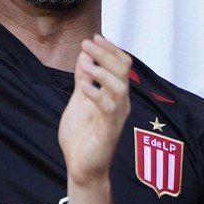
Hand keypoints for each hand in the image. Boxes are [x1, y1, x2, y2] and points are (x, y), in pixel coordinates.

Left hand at [59, 34, 131, 185]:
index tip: (95, 37)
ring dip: (103, 72)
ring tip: (87, 64)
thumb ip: (84, 80)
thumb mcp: (79, 100)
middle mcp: (120, 103)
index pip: (121, 65)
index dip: (110, 49)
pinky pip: (107, 107)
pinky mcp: (109, 130)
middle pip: (123, 70)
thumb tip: (85, 55)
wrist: (81, 167)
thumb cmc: (82, 136)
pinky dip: (95, 93)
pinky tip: (83, 87)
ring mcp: (116, 116)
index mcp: (114, 94)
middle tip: (88, 43)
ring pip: (120, 86)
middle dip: (106, 53)